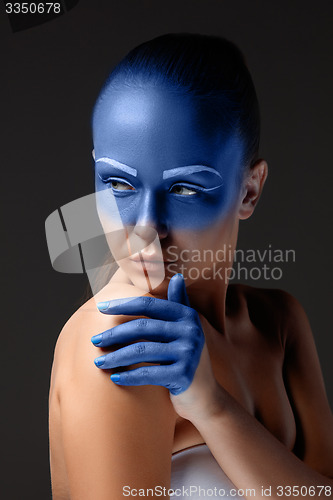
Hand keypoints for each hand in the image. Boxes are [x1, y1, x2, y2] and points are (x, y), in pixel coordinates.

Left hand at [91, 274, 204, 395]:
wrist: (206, 397)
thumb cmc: (188, 358)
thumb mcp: (187, 329)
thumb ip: (179, 303)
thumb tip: (176, 276)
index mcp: (187, 316)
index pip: (149, 306)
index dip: (124, 305)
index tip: (101, 308)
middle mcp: (190, 331)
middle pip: (142, 327)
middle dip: (114, 333)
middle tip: (94, 340)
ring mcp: (188, 354)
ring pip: (142, 351)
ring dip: (115, 356)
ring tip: (98, 362)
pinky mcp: (184, 375)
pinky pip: (148, 374)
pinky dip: (129, 376)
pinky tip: (114, 378)